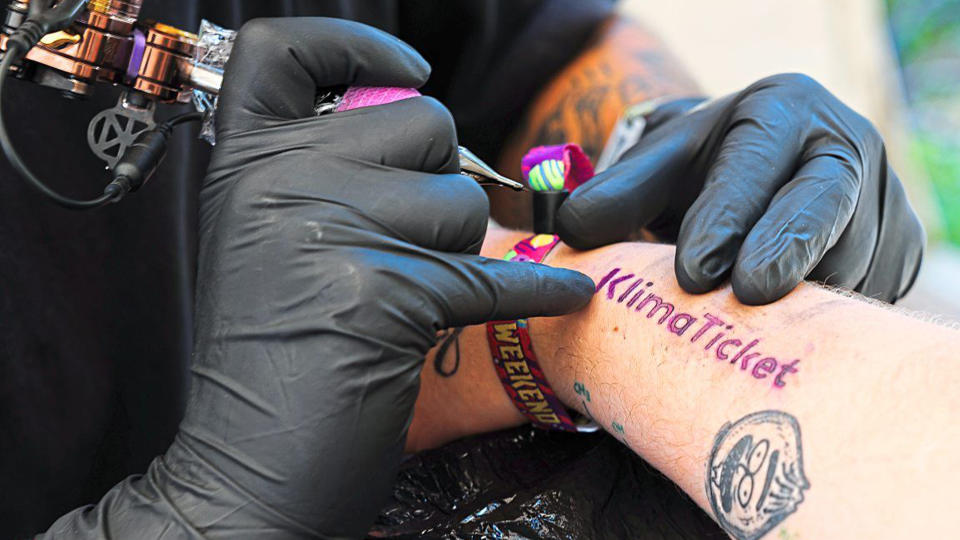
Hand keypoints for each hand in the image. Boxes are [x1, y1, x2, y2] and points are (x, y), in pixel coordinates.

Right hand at [41, 17, 592, 538]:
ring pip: (463, 199)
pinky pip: (496, 273)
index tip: (407, 69)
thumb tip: (422, 124)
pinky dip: (538, 289)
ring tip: (412, 298)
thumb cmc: (271, 357)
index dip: (354, 44)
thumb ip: (322, 172)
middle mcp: (283, 181)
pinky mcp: (389, 293)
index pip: (283, 49)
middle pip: (423, 121)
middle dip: (439, 179)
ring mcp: (333, 232)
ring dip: (459, 248)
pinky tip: (565, 298)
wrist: (247, 466)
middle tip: (408, 243)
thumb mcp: (268, 240)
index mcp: (247, 164)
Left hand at [557, 73, 923, 303]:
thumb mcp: (663, 163)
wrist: (764, 175)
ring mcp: (880, 202)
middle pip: (824, 201)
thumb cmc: (707, 167)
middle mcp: (845, 148)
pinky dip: (820, 321)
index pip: (758, 162)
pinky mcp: (895, 252)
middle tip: (747, 292)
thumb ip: (620, 190)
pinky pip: (863, 294)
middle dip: (786, 249)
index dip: (727, 216)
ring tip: (750, 325)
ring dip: (798, 297)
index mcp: (786, 111)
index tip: (694, 268)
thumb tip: (572, 229)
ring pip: (847, 259)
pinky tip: (782, 336)